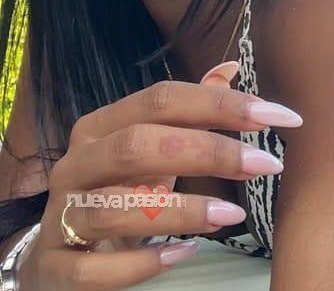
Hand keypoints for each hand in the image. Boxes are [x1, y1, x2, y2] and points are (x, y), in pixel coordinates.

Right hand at [18, 62, 302, 289]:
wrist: (56, 252)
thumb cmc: (116, 190)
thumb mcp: (149, 146)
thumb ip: (188, 110)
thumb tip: (231, 68)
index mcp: (100, 126)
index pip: (161, 99)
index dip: (220, 104)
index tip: (275, 116)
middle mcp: (75, 164)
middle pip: (139, 145)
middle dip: (209, 151)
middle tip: (265, 163)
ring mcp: (59, 217)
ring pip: (114, 208)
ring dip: (182, 210)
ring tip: (232, 214)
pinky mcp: (54, 268)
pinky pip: (93, 269)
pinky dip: (141, 263)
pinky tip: (184, 254)